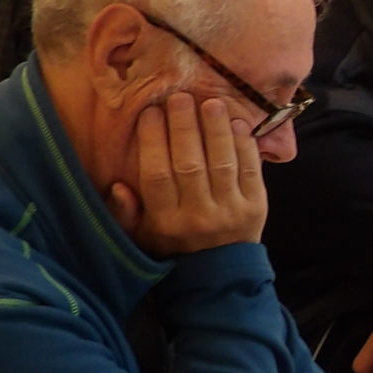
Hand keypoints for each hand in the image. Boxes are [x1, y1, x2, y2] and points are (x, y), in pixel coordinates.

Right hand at [105, 93, 266, 254]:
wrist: (220, 275)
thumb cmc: (173, 247)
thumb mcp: (141, 237)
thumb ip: (125, 213)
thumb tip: (117, 185)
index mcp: (165, 222)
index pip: (156, 176)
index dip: (152, 141)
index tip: (150, 113)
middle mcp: (197, 216)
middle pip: (189, 164)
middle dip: (184, 127)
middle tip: (180, 97)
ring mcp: (229, 211)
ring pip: (222, 163)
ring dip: (216, 130)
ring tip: (211, 103)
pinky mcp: (255, 207)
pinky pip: (249, 170)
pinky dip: (244, 144)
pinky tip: (236, 122)